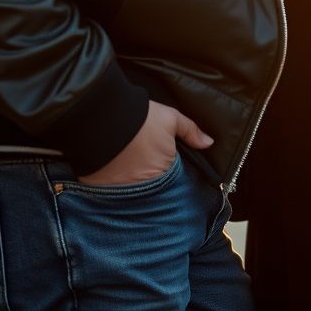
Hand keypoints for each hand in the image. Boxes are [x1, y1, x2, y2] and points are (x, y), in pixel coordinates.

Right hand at [78, 100, 213, 185]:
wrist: (103, 117)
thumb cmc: (140, 118)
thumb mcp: (170, 118)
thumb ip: (190, 131)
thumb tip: (209, 142)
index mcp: (164, 172)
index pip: (173, 181)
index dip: (170, 173)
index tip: (168, 167)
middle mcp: (144, 187)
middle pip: (153, 189)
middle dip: (153, 183)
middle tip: (148, 169)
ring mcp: (121, 190)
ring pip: (132, 193)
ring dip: (132, 186)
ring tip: (130, 172)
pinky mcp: (101, 189)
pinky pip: (111, 193)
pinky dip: (113, 186)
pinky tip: (112, 175)